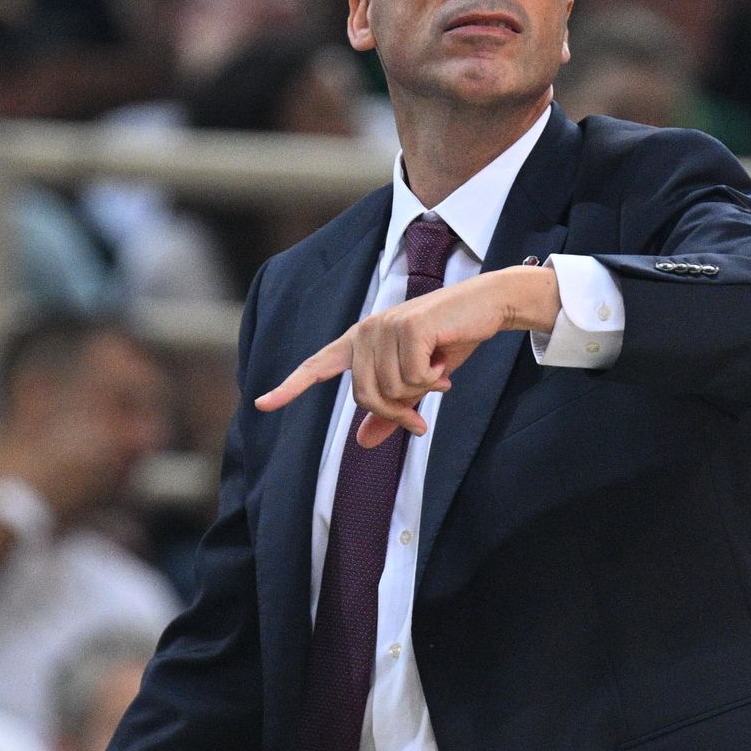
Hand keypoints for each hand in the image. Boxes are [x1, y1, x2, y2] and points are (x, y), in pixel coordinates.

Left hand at [255, 266, 558, 447]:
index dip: (290, 387)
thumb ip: (390, 411)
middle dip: (398, 412)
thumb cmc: (451, 341)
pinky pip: (413, 379)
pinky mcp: (408, 328)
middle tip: (422, 417)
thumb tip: (361, 444)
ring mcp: (385, 326)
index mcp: (362, 340)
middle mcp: (366, 330)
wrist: (487, 306)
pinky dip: (433, 381)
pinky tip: (444, 363)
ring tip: (438, 375)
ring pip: (391, 390)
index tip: (262, 404)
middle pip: (366, 396)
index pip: (319, 365)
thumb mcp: (418, 381)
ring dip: (421, 393)